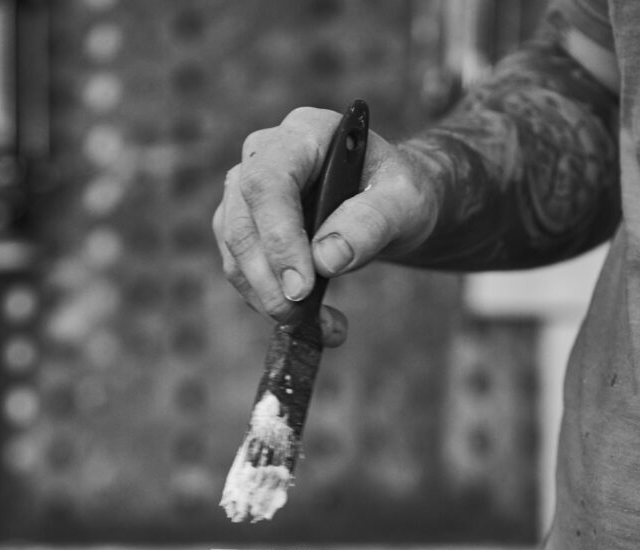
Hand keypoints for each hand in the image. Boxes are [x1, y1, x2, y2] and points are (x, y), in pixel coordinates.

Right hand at [212, 106, 440, 342]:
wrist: (386, 204)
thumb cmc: (397, 194)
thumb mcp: (405, 202)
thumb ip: (371, 223)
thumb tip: (325, 260)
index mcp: (305, 133)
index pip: (269, 182)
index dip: (279, 237)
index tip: (301, 287)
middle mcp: (263, 156)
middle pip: (242, 222)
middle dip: (268, 280)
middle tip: (302, 318)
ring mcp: (244, 193)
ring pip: (234, 254)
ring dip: (269, 300)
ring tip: (323, 327)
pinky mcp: (242, 229)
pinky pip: (242, 273)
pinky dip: (270, 304)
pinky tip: (312, 322)